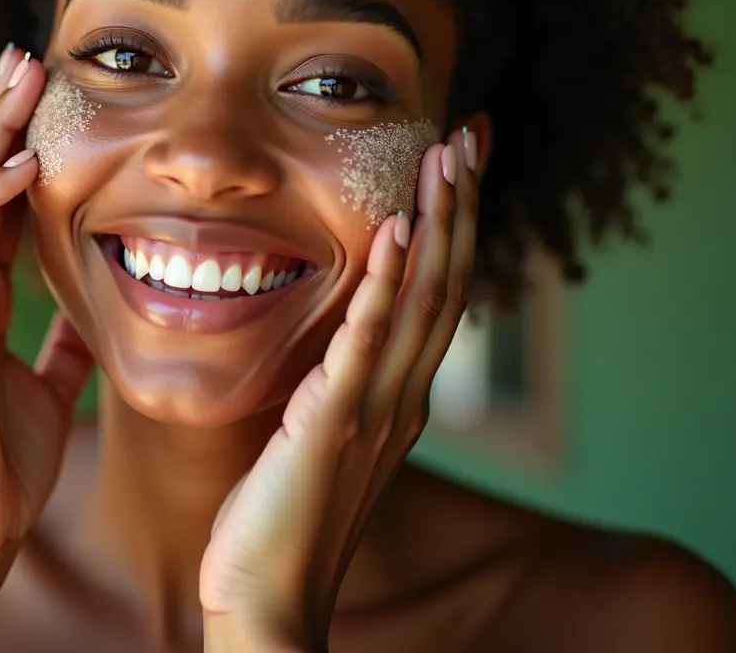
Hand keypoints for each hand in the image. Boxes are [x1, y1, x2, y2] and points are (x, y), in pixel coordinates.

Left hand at [199, 127, 478, 650]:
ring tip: (445, 158)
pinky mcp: (334, 423)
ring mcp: (375, 410)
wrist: (267, 598)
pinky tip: (395, 231)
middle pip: (447, 285)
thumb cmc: (280, 522)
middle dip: (458, 209)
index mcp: (396, 398)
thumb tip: (332, 347)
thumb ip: (335, 390)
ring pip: (423, 303)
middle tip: (468, 138)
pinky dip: (387, 285)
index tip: (457, 168)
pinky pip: (367, 342)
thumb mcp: (317, 441)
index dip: (451, 229)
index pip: (436, 297)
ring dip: (436, 226)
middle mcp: (401, 398)